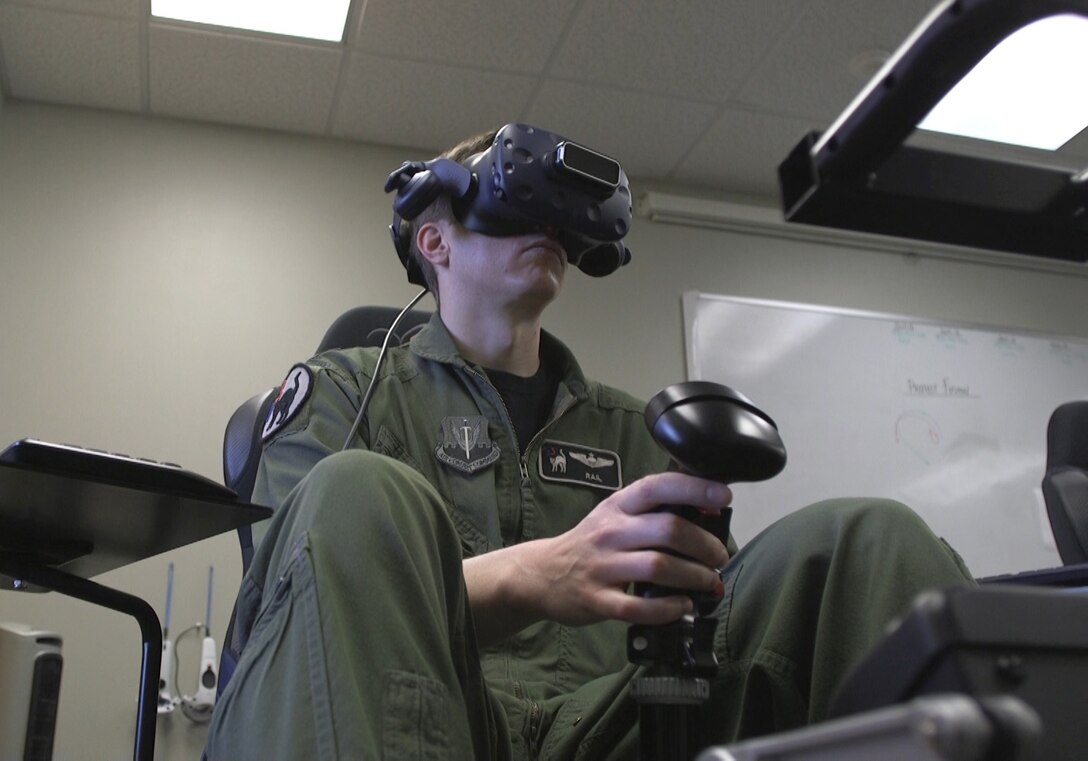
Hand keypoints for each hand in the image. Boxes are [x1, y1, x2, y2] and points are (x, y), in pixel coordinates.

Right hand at [521, 472, 731, 626]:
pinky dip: (669, 608)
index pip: (657, 487)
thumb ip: (653, 511)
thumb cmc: (591, 543)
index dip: (694, 488)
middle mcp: (610, 532)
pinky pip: (640, 606)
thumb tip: (707, 508)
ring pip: (659, 567)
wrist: (543, 573)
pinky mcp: (598, 600)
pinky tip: (682, 605)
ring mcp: (603, 567)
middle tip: (719, 556)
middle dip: (705, 544)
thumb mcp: (615, 515)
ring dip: (695, 576)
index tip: (722, 496)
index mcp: (618, 507)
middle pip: (668, 530)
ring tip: (709, 582)